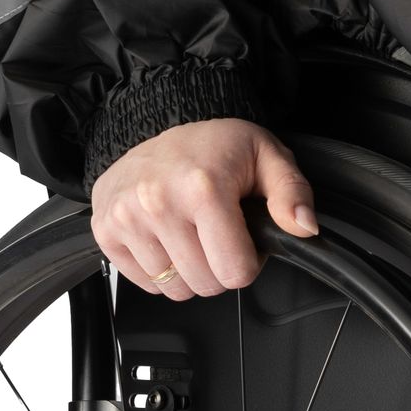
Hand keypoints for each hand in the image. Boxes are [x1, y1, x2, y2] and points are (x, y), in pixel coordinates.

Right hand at [89, 118, 318, 300]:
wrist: (157, 122)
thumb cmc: (214, 145)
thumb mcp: (267, 155)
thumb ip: (292, 193)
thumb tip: (304, 227)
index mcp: (203, 187)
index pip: (235, 271)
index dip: (249, 260)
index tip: (243, 236)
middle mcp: (159, 202)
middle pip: (206, 285)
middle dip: (219, 267)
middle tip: (218, 233)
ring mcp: (128, 217)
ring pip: (173, 289)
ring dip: (189, 271)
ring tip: (191, 233)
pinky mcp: (105, 229)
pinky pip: (143, 283)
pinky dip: (159, 269)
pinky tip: (166, 236)